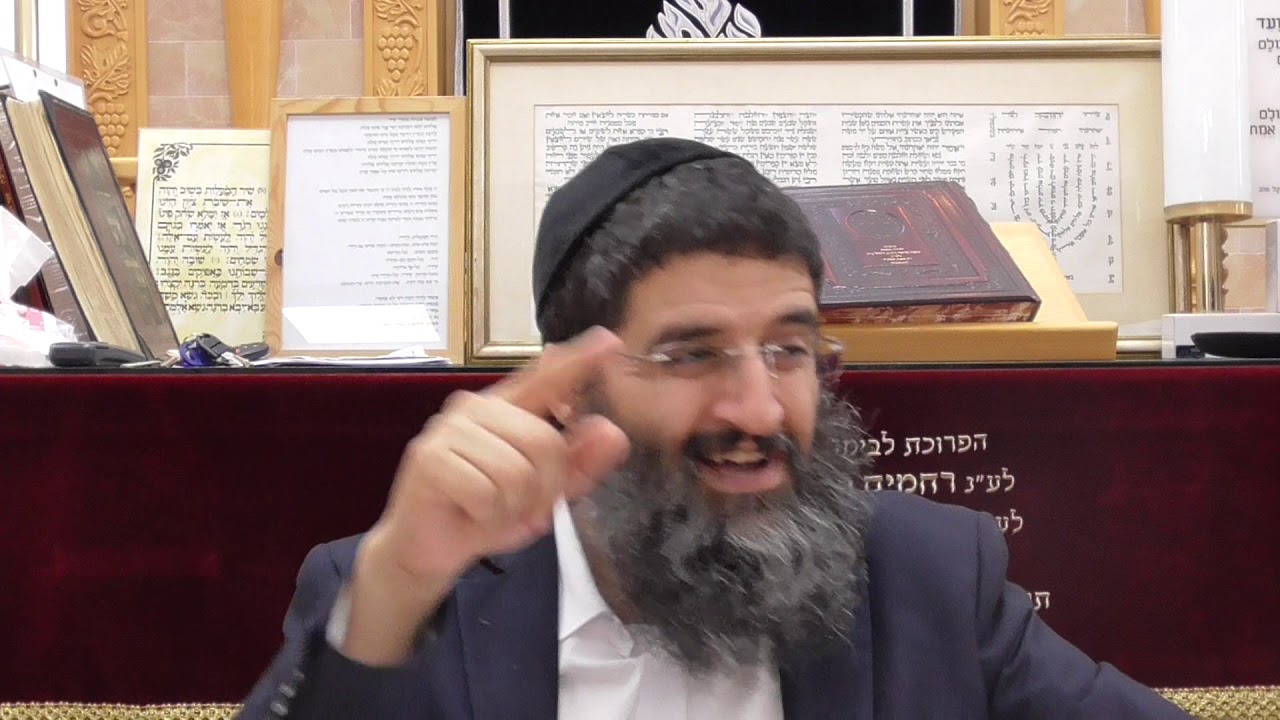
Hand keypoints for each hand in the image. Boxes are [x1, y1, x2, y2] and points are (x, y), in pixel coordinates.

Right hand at [342, 327, 630, 663]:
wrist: (427, 551)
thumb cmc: (485, 515)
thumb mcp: (543, 495)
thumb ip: (579, 465)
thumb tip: (612, 432)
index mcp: (508, 409)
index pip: (547, 380)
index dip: (579, 362)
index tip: (610, 340)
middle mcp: (478, 407)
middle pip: (545, 442)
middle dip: (544, 489)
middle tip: (523, 509)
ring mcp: (450, 429)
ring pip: (516, 471)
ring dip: (513, 507)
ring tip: (493, 512)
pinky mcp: (430, 457)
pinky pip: (486, 493)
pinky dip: (487, 517)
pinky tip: (469, 515)